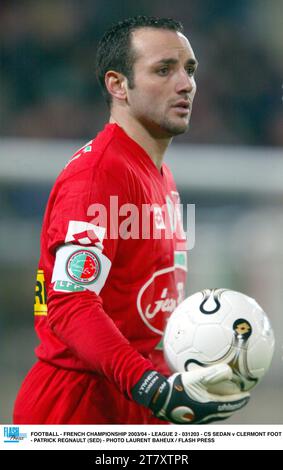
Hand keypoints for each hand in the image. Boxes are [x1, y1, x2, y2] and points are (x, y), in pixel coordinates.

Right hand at [132, 364, 249, 423]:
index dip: (239, 401)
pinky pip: (207, 411)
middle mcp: (205, 416)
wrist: (159, 398)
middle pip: (223, 411)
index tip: (248, 396)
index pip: (229, 405)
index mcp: (208, 408)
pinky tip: (207, 397)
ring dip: (222, 405)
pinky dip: (213, 405)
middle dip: (232, 404)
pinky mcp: (189, 415)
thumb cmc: (176, 388)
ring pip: (215, 412)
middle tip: (239, 397)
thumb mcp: (194, 378)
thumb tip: (228, 370)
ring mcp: (197, 417)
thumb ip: (211, 374)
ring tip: (225, 397)